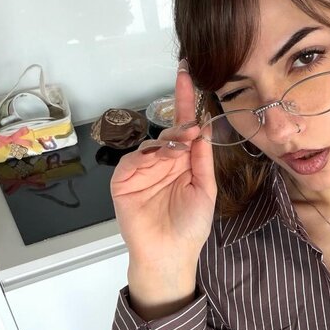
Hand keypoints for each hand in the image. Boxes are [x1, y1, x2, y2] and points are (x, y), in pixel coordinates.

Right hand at [110, 63, 215, 264]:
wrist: (170, 255)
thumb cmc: (190, 227)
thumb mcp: (205, 190)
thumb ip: (202, 159)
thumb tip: (203, 128)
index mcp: (184, 164)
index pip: (185, 128)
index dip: (186, 102)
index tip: (187, 75)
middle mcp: (163, 164)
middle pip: (168, 132)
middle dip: (179, 127)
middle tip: (189, 130)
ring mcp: (142, 172)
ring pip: (151, 144)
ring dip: (165, 143)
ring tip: (177, 152)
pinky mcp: (124, 182)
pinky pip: (132, 161)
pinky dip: (145, 157)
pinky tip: (158, 162)